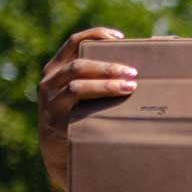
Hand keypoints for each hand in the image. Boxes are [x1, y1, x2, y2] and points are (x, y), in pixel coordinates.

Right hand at [35, 27, 138, 191]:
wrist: (62, 157)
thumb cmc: (82, 119)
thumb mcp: (83, 96)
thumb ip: (98, 78)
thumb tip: (143, 62)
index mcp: (56, 69)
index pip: (74, 42)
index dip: (95, 35)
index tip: (119, 38)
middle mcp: (49, 82)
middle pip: (79, 64)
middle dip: (108, 66)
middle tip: (133, 72)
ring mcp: (50, 102)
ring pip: (77, 84)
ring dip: (105, 84)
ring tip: (129, 87)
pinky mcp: (54, 121)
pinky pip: (75, 106)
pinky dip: (96, 100)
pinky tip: (114, 107)